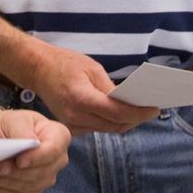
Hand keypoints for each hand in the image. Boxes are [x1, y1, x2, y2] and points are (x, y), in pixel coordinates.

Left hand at [0, 109, 69, 192]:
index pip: (54, 149)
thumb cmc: (7, 124)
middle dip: (18, 172)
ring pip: (32, 185)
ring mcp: (47, 174)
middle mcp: (56, 157)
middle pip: (44, 172)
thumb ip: (22, 130)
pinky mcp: (35, 187)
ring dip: (10, 182)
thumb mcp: (12, 119)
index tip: (20, 161)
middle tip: (0, 167)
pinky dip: (7, 190)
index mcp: (57, 134)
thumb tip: (30, 142)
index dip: (37, 158)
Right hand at [25, 44, 158, 134]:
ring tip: (140, 111)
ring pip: (108, 129)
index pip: (118, 113)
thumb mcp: (91, 68)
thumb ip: (110, 88)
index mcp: (81, 98)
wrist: (37, 69)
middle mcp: (76, 116)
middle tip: (151, 109)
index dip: (139, 112)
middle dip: (135, 118)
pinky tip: (121, 112)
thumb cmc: (64, 63)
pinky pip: (98, 128)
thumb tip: (130, 101)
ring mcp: (72, 124)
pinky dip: (111, 122)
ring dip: (125, 121)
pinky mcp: (72, 127)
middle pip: (115, 125)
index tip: (155, 107)